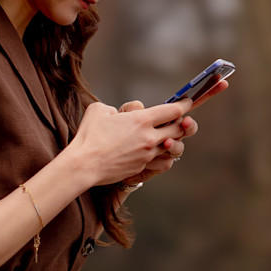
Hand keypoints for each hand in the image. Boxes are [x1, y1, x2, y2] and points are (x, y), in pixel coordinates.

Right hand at [68, 97, 196, 190]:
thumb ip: (114, 108)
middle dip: (182, 123)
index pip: (173, 110)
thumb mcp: (99, 110)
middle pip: (179, 129)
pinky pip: (162, 162)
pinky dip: (163, 157)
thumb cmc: (89, 136)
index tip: (187, 102)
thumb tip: (119, 114)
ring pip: (173, 148)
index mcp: (142, 120)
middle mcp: (149, 138)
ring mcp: (147, 155)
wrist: (84, 165)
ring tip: (168, 137)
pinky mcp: (142, 168)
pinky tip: (158, 153)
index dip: (184, 105)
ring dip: (172, 141)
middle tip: (181, 120)